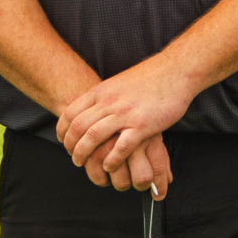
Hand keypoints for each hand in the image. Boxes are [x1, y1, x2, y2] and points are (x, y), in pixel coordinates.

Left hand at [58, 63, 195, 191]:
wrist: (175, 71)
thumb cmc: (150, 78)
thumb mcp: (118, 83)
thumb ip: (104, 96)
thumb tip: (93, 107)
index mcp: (101, 92)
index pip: (71, 113)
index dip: (62, 130)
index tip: (62, 141)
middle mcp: (109, 102)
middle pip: (79, 127)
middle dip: (71, 146)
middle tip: (73, 157)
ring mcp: (125, 114)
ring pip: (94, 137)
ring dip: (85, 154)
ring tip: (84, 164)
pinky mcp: (142, 125)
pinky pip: (120, 147)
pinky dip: (111, 159)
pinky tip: (109, 166)